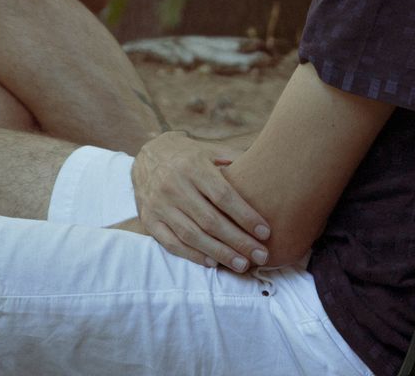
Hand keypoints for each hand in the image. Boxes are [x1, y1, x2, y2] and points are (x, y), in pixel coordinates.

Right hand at [129, 132, 268, 271]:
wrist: (147, 155)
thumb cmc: (188, 155)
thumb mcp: (209, 149)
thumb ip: (234, 160)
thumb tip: (268, 168)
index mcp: (192, 166)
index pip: (223, 196)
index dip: (245, 216)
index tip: (265, 232)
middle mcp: (174, 185)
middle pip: (210, 220)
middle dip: (238, 241)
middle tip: (261, 255)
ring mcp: (159, 204)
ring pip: (192, 235)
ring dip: (219, 253)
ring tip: (242, 264)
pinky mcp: (149, 220)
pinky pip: (171, 243)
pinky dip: (193, 255)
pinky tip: (213, 263)